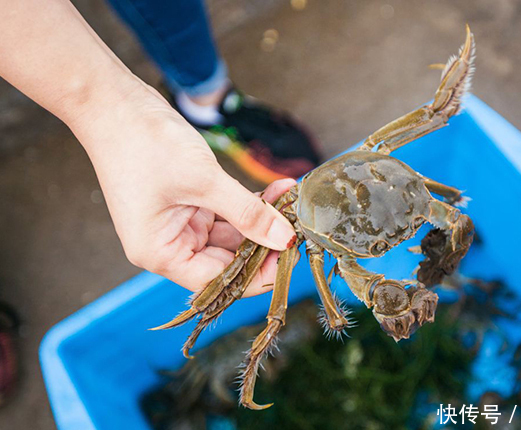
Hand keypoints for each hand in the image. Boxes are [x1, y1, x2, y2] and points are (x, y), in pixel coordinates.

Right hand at [71, 86, 296, 296]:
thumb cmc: (145, 144)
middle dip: (263, 242)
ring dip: (260, 219)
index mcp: (161, 253)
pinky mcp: (187, 204)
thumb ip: (247, 213)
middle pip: (227, 260)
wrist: (114, 103)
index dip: (256, 274)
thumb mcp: (204, 181)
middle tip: (297, 225)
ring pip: (231, 235)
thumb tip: (285, 239)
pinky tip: (275, 190)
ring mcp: (178, 224)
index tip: (289, 255)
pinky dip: (248, 204)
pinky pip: (225, 213)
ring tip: (290, 201)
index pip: (218, 282)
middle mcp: (169, 245)